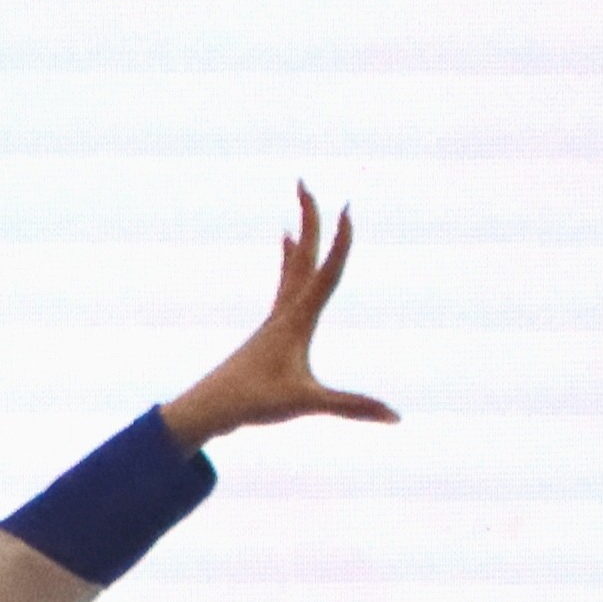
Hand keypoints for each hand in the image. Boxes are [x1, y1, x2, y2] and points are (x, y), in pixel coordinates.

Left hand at [161, 189, 395, 446]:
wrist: (205, 409)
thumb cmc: (252, 404)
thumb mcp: (305, 403)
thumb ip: (352, 407)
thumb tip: (397, 418)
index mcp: (296, 321)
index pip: (325, 272)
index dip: (340, 242)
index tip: (349, 209)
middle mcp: (284, 312)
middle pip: (302, 256)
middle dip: (308, 219)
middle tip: (306, 184)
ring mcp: (275, 319)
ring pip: (293, 267)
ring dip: (302, 236)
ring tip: (301, 209)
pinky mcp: (270, 330)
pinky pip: (286, 284)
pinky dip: (292, 262)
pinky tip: (289, 250)